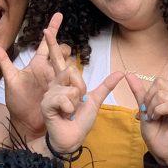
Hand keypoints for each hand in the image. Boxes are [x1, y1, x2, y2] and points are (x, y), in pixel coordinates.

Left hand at [0, 12, 72, 138]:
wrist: (24, 122)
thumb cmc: (16, 102)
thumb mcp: (10, 81)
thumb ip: (4, 63)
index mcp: (37, 64)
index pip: (46, 44)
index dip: (52, 28)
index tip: (58, 14)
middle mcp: (50, 70)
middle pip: (62, 52)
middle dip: (64, 49)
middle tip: (61, 52)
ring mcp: (58, 81)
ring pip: (70, 65)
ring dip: (68, 65)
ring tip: (64, 70)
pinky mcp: (65, 93)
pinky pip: (74, 82)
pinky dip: (74, 81)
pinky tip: (70, 84)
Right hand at [41, 26, 124, 154]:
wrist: (72, 138)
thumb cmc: (80, 121)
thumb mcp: (96, 100)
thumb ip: (106, 86)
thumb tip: (121, 72)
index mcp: (64, 83)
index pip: (59, 60)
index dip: (52, 44)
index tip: (46, 29)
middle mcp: (54, 86)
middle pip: (71, 72)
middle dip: (80, 89)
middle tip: (76, 104)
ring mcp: (49, 94)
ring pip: (70, 87)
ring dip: (75, 101)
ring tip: (70, 112)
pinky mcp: (46, 104)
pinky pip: (64, 98)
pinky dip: (69, 108)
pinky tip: (65, 115)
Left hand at [126, 38, 167, 164]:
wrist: (162, 150)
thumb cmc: (155, 132)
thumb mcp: (143, 109)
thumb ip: (138, 92)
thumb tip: (129, 74)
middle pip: (159, 82)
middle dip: (148, 97)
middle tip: (150, 113)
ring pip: (161, 93)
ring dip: (151, 107)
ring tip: (154, 118)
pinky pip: (166, 104)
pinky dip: (156, 112)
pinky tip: (158, 119)